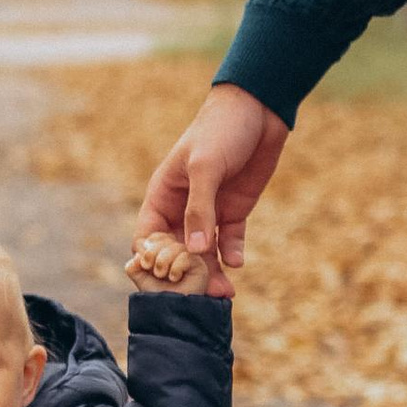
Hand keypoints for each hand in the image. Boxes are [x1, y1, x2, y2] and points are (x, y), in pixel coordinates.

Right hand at [137, 83, 286, 296]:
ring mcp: (209, 211)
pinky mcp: (235, 210)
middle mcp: (182, 208)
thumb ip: (199, 210)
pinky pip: (230, 241)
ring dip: (212, 272)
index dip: (153, 260)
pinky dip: (232, 255)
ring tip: (225, 292)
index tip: (167, 279)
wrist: (258, 110)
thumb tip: (194, 251)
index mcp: (163, 194)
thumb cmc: (220, 130)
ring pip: (204, 252)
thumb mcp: (205, 167)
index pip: (148, 237)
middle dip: (187, 275)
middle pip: (177, 252)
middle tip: (202, 296)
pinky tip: (237, 263)